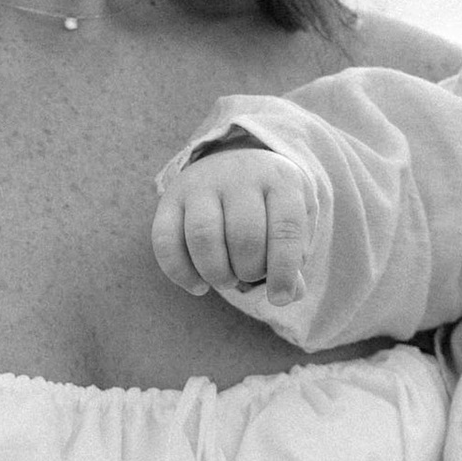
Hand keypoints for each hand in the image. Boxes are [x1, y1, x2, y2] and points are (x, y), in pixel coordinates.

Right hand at [151, 147, 313, 301]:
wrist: (234, 161)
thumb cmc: (270, 205)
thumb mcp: (295, 220)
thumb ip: (295, 258)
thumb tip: (290, 294)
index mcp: (279, 180)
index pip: (285, 228)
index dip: (283, 270)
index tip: (280, 298)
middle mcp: (239, 176)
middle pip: (244, 235)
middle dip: (249, 271)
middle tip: (249, 276)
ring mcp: (201, 184)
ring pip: (204, 236)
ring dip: (216, 273)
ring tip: (226, 280)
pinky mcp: (170, 198)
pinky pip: (166, 241)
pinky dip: (181, 273)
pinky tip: (198, 286)